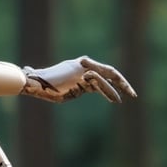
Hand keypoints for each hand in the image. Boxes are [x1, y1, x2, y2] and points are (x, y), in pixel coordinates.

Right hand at [22, 56, 136, 102]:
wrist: (34, 82)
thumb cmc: (43, 87)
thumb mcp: (60, 87)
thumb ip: (70, 87)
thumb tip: (68, 87)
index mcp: (78, 66)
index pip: (101, 72)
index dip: (112, 82)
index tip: (122, 92)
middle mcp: (82, 65)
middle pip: (108, 71)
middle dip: (122, 81)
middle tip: (133, 92)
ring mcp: (82, 69)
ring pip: (106, 77)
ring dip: (120, 87)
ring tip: (131, 96)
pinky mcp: (81, 76)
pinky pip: (99, 83)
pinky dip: (109, 92)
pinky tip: (118, 100)